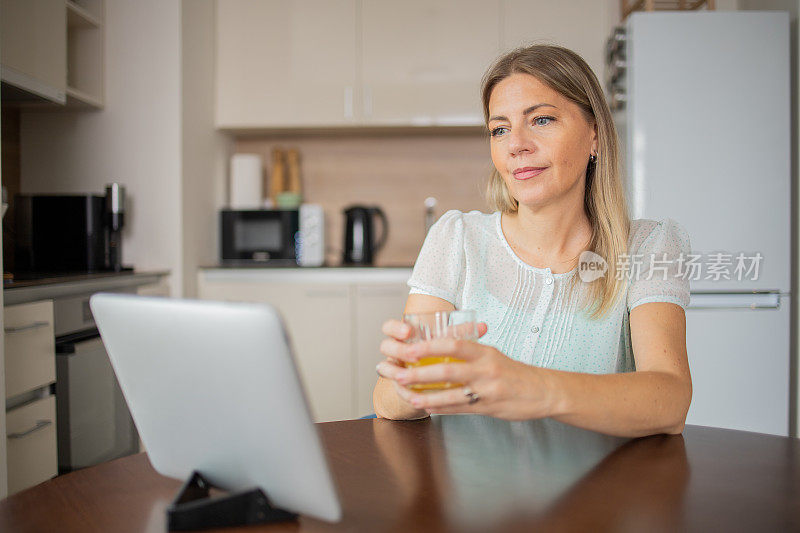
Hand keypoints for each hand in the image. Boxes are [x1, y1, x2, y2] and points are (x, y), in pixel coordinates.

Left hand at [377, 327, 553, 419]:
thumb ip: (471, 353)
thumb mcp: (494, 356)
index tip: (411, 348)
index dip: (430, 346)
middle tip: (400, 373)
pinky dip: (440, 407)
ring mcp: (487, 390)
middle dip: (420, 373)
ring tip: (408, 395)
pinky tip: (427, 406)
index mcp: (485, 352)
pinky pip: (459, 408)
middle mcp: (486, 369)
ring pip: (450, 393)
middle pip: (447, 369)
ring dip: (426, 395)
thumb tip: (443, 349)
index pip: (454, 343)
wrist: (543, 392)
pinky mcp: (488, 408)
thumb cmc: (515, 373)